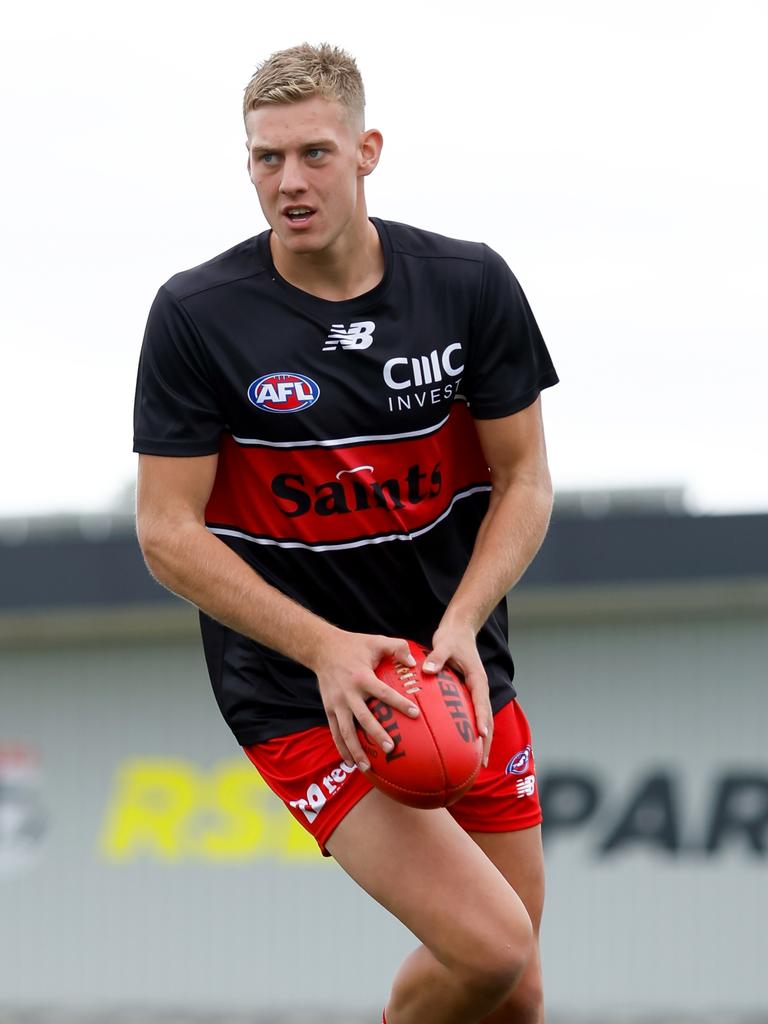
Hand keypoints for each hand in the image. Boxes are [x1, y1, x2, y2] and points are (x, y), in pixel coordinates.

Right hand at [310, 629, 420, 770]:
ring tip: (368, 766)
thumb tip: (414, 662)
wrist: (322, 648)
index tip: (415, 714)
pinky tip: (351, 762)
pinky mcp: (329, 709)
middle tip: (391, 748)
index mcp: (362, 677)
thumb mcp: (376, 640)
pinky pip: (335, 732)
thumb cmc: (355, 645)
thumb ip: (397, 647)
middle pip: (364, 718)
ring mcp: (336, 703)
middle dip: (377, 734)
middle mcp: (348, 693)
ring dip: (356, 749)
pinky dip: (342, 748)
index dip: (399, 703)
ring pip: (346, 731)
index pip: (384, 693)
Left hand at [422, 621, 492, 765]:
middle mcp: (480, 689)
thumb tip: (427, 670)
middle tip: (481, 763)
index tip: (481, 736)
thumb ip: (437, 658)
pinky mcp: (468, 694)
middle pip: (486, 719)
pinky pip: (471, 716)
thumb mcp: (443, 645)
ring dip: (481, 742)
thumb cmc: (451, 638)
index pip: (482, 703)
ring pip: (482, 720)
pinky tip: (459, 746)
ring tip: (475, 764)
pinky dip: (469, 732)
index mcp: (478, 680)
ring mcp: (475, 693)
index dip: (482, 720)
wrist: (460, 630)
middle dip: (486, 742)